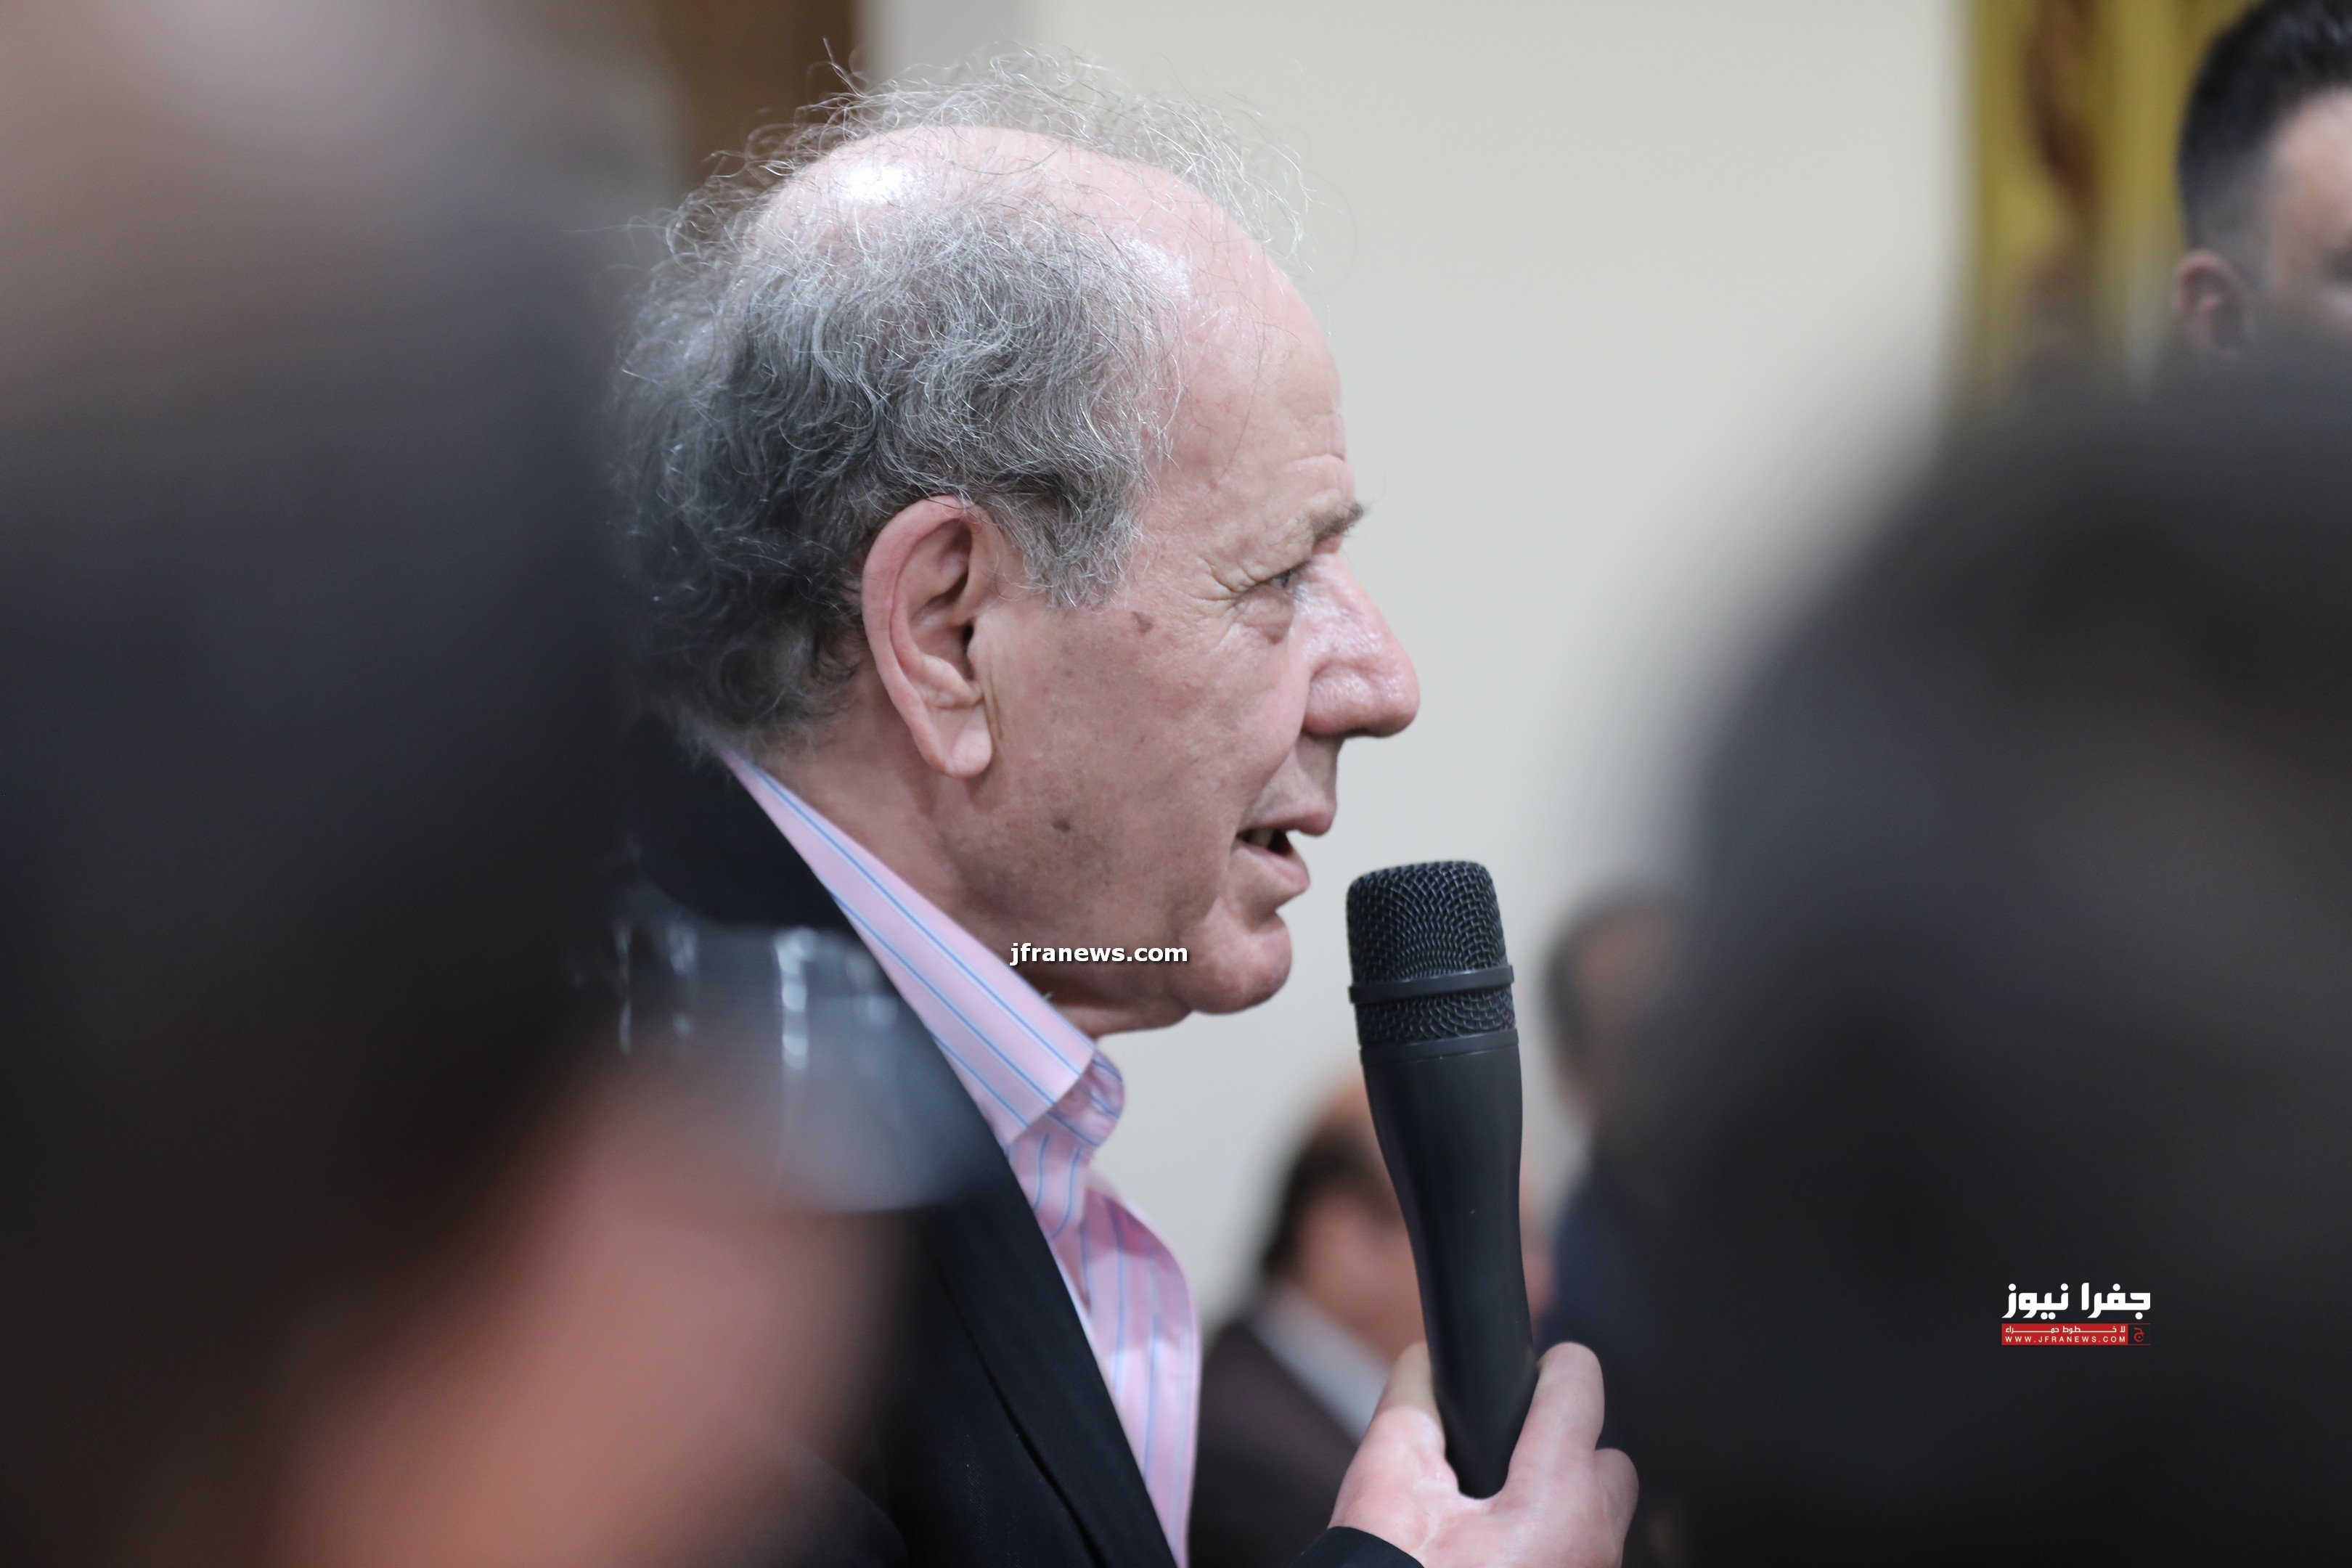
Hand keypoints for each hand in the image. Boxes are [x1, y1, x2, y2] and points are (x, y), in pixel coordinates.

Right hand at [1330, 1342, 1636, 1567]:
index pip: (1578, 1389)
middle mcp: (1592, 1544)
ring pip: (1604, 1522)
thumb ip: (1413, 1408)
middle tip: (1505, 1472)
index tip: (1537, 1370)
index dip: (1555, 1369)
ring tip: (1503, 1532)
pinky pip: (1585, 1559)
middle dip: (1566, 1455)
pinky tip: (1509, 1564)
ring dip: (1563, 1513)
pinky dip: (1557, 1554)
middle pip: (1609, 1463)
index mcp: (1552, 1499)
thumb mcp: (1390, 1479)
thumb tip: (1426, 1363)